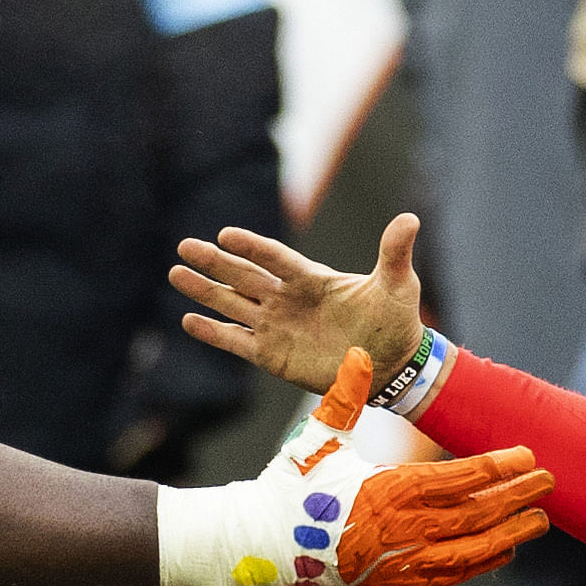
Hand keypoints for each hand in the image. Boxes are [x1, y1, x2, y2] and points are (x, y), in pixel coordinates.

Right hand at [161, 348, 551, 585]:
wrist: (260, 542)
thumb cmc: (289, 485)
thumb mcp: (316, 437)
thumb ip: (344, 395)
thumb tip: (362, 352)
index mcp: (385, 491)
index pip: (457, 480)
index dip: (497, 469)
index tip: (527, 455)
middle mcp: (397, 530)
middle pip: (473, 516)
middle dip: (515, 499)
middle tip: (550, 483)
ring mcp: (396, 560)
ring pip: (467, 550)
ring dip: (508, 535)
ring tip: (541, 521)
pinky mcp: (391, 580)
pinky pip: (446, 575)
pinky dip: (478, 564)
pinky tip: (503, 552)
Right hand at [173, 213, 426, 396]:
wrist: (390, 366)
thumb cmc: (395, 322)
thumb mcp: (398, 285)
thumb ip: (394, 253)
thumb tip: (409, 218)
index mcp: (311, 279)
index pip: (275, 258)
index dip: (252, 248)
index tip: (226, 235)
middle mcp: (287, 299)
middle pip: (243, 276)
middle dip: (215, 262)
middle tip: (184, 247)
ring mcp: (276, 326)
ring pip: (232, 304)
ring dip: (205, 291)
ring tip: (176, 274)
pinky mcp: (271, 355)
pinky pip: (236, 341)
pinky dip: (213, 333)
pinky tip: (188, 321)